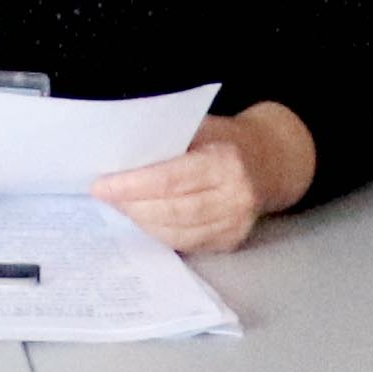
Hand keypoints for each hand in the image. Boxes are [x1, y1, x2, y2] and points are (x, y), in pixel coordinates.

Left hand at [92, 104, 320, 256]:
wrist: (271, 161)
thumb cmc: (227, 139)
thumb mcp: (203, 127)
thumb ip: (168, 141)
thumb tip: (120, 158)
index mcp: (226, 162)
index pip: (169, 179)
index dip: (131, 185)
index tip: (101, 185)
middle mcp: (234, 198)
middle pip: (171, 211)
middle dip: (131, 206)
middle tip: (105, 197)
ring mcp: (235, 225)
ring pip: (176, 234)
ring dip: (142, 222)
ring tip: (121, 207)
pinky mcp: (231, 242)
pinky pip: (186, 244)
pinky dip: (160, 233)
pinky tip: (144, 219)